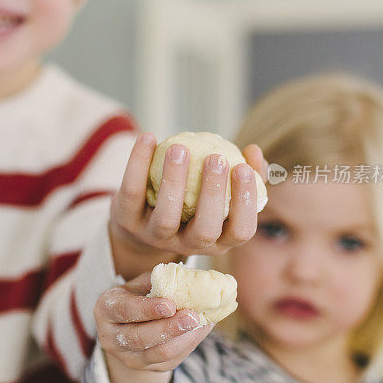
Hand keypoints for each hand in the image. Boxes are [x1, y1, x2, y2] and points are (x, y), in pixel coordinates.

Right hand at [95, 273, 211, 372]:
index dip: (147, 309)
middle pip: (140, 338)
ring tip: (203, 322)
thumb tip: (188, 279)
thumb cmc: (138, 295)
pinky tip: (203, 329)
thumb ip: (158, 281)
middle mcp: (111, 337)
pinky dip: (190, 344)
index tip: (170, 305)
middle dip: (169, 328)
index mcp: (106, 309)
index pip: (124, 310)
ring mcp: (129, 357)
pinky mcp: (149, 368)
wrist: (131, 325)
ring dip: (184, 338)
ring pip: (158, 353)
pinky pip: (172, 359)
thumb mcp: (140, 284)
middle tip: (192, 317)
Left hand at [110, 133, 266, 278]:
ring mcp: (155, 237)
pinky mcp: (127, 221)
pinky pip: (133, 192)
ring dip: (174, 181)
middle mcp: (187, 245)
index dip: (245, 203)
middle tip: (217, 159)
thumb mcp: (218, 193)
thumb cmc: (192, 203)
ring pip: (166, 217)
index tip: (243, 169)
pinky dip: (138, 163)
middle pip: (204, 231)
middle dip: (212, 194)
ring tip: (181, 149)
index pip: (240, 232)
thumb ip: (243, 174)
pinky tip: (149, 137)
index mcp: (217, 241)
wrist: (140, 222)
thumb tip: (254, 152)